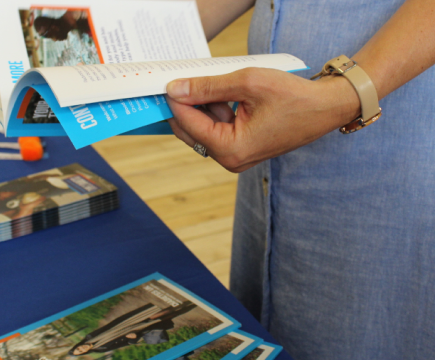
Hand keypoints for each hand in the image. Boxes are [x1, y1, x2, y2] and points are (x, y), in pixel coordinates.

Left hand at [166, 68, 360, 171]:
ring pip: (202, 129)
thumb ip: (208, 87)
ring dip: (202, 107)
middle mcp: (231, 159)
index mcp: (232, 149)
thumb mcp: (247, 83)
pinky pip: (217, 129)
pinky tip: (221, 93)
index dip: (175, 100)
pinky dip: (214, 111)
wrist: (326, 108)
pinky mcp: (241, 149)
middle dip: (185, 106)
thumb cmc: (294, 97)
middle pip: (190, 131)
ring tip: (211, 83)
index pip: (189, 124)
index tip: (166, 82)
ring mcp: (236, 156)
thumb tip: (176, 89)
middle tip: (178, 82)